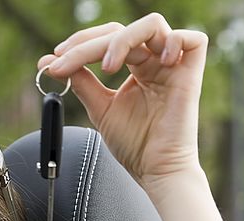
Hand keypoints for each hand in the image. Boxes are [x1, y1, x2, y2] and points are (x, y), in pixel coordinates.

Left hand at [38, 13, 207, 186]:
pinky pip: (193, 40)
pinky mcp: (191, 75)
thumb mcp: (100, 109)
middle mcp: (154, 61)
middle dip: (88, 44)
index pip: (107, 38)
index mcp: (136, 67)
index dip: (81, 43)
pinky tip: (155, 62)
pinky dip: (173, 41)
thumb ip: (81, 83)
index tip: (56, 60)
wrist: (155, 171)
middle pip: (121, 31)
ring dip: (122, 40)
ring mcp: (173, 66)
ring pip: (151, 25)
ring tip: (108, 66)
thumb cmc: (136, 146)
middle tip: (65, 63)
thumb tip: (50, 63)